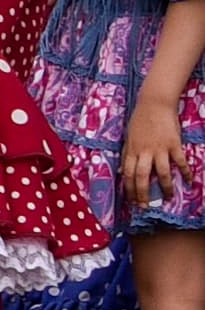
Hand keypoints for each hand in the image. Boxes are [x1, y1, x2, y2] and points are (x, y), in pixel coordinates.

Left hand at [126, 93, 186, 212]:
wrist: (154, 103)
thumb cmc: (140, 120)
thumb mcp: (129, 137)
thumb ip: (126, 154)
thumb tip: (121, 171)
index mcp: (131, 150)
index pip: (127, 174)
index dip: (128, 189)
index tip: (131, 201)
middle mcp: (144, 151)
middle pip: (141, 177)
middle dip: (142, 194)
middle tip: (145, 206)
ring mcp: (159, 148)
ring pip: (161, 173)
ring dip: (165, 187)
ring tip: (168, 197)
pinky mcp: (173, 144)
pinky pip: (180, 162)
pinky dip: (185, 172)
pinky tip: (189, 181)